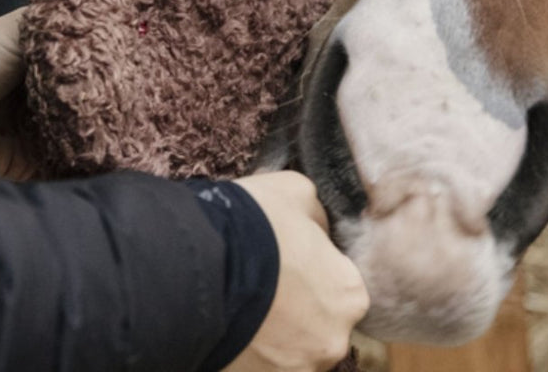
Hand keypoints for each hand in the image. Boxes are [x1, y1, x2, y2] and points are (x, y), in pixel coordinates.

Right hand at [226, 172, 368, 371]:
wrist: (198, 266)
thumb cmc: (255, 224)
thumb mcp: (298, 193)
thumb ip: (318, 218)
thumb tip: (317, 232)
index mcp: (350, 294)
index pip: (342, 286)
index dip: (315, 271)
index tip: (289, 262)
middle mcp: (333, 340)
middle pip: (318, 324)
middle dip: (296, 308)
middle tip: (265, 285)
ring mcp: (296, 368)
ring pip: (289, 350)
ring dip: (272, 335)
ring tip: (242, 306)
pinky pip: (259, 366)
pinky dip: (248, 352)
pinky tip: (230, 327)